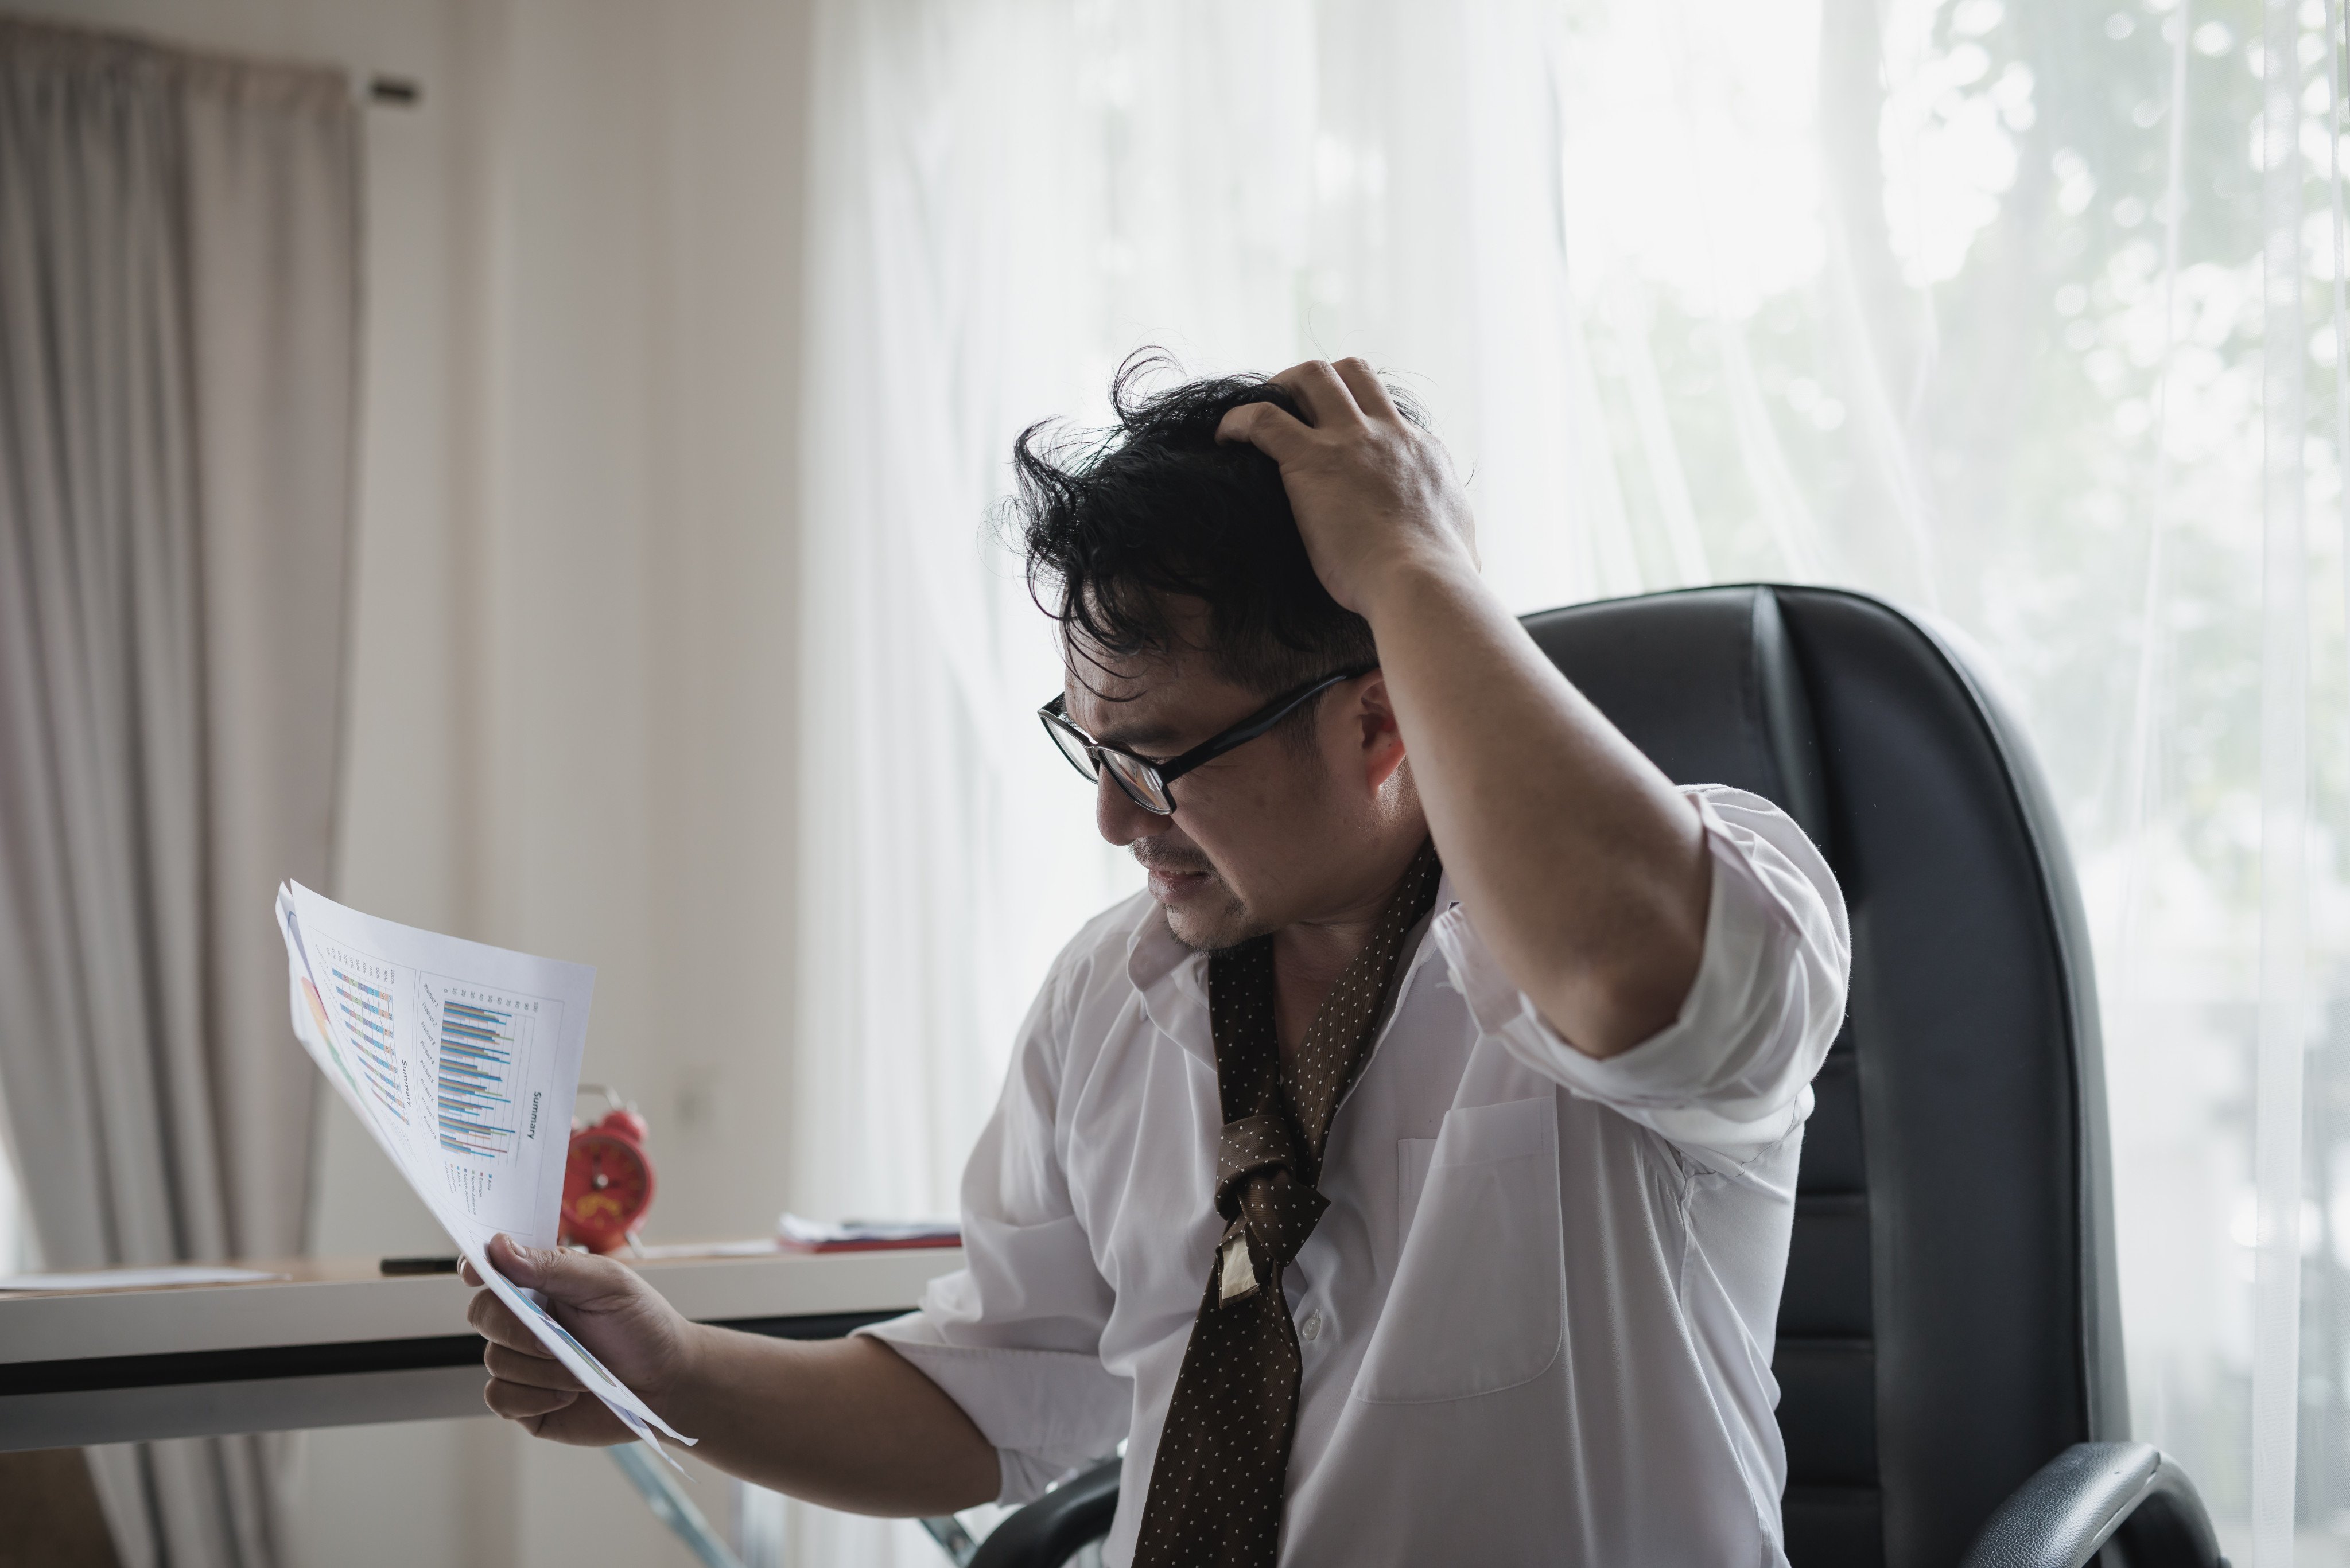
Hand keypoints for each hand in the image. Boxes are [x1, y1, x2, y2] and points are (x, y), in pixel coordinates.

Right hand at [464, 1233, 697, 1444]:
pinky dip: (534, 1397)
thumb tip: (499, 1247)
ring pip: (495, 1361)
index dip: (476, 1268)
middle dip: (517, 1330)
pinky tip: (568, 1395)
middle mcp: (524, 1321)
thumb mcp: (606, 1284)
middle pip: (483, 1315)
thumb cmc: (642, 1325)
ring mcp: (522, 1362)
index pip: (491, 1270)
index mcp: (541, 1284)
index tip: (476, 1273)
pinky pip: (500, 1398)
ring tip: (582, 1372)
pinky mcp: (525, 1402)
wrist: (666, 1382)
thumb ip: (552, 1266)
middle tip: (555, 1341)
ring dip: (542, 1370)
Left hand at [1216, 358, 1477, 616]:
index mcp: (1423, 453)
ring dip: (1280, 385)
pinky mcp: (1311, 460)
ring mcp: (1352, 442)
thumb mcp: (1462, 544)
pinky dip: (1238, 421)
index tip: (1334, 444)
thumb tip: (1460, 551)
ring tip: (1256, 411)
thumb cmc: (1441, 581)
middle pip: (1354, 372)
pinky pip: (1263, 418)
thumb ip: (1452, 534)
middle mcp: (1390, 434)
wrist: (1422, 585)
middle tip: (1292, 408)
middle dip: (1319, 381)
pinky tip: (1223, 437)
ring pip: (1312, 376)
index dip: (1357, 420)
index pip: (1387, 415)